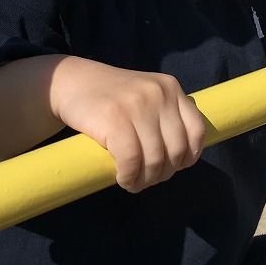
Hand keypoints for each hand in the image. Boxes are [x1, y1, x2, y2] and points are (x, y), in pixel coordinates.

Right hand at [48, 57, 206, 192]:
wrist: (69, 82)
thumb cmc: (109, 97)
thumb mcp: (145, 95)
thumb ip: (165, 114)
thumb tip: (183, 157)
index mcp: (170, 87)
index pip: (196, 129)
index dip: (189, 156)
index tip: (175, 167)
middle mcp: (158, 93)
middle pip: (175, 150)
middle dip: (164, 173)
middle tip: (148, 179)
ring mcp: (137, 104)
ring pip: (154, 159)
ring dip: (145, 180)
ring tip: (135, 182)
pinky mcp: (114, 119)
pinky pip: (131, 160)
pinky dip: (129, 177)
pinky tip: (123, 179)